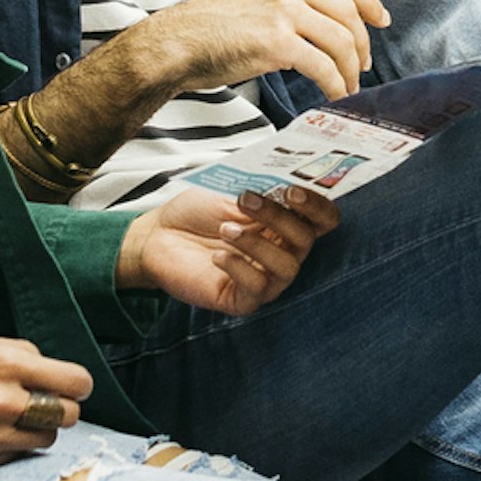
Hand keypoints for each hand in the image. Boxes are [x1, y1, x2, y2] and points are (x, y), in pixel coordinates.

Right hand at [0, 338, 94, 475]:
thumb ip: (14, 353)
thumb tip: (47, 367)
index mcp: (2, 362)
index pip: (75, 380)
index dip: (77, 385)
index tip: (71, 387)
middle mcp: (2, 400)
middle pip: (68, 414)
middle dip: (60, 408)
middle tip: (42, 405)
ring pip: (46, 439)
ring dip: (36, 430)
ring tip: (11, 420)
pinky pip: (16, 457)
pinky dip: (10, 447)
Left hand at [116, 183, 334, 314]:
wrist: (156, 236)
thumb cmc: (196, 212)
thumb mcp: (229, 190)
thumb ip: (261, 188)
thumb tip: (285, 180)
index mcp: (286, 223)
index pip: (323, 220)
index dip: (317, 206)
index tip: (292, 190)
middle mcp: (282, 252)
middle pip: (306, 240)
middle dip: (279, 217)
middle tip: (247, 200)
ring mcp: (266, 278)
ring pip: (286, 267)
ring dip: (257, 243)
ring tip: (225, 228)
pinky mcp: (243, 300)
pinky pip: (257, 288)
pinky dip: (239, 267)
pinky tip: (218, 255)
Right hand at [134, 0, 388, 99]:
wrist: (178, 43)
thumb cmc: (214, 22)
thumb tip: (338, 16)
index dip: (368, 2)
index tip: (380, 21)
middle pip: (347, 10)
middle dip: (361, 43)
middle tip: (362, 64)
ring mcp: (281, 6)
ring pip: (340, 40)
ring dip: (350, 68)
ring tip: (347, 84)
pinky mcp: (276, 40)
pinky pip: (322, 66)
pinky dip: (334, 84)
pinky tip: (334, 93)